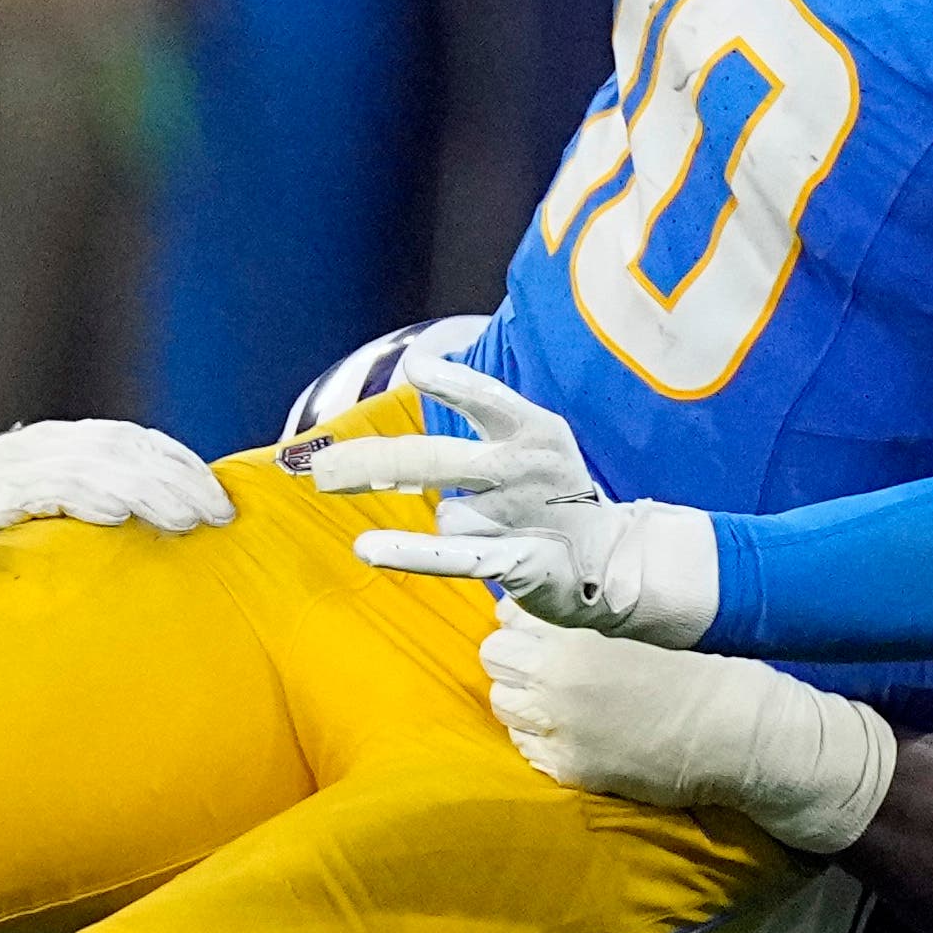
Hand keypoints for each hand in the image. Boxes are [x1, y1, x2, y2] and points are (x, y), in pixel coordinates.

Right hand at [0, 420, 233, 592]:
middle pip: (114, 449)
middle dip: (172, 481)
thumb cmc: (19, 574)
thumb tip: (208, 525)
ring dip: (138, 491)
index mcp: (59, 446)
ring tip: (179, 520)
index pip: (133, 441)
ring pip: (81, 466)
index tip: (223, 501)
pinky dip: (76, 498)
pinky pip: (29, 492)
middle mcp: (27, 448)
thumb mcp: (79, 539)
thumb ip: (126, 517)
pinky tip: (113, 516)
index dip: (181, 465)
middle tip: (213, 515)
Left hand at [304, 358, 719, 642]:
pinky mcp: (516, 562)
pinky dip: (408, 552)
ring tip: (499, 528)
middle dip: (375, 463)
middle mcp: (527, 467)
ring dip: (455, 524)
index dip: (454, 384)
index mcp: (534, 428)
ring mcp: (521, 516)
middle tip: (322, 471)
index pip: (488, 399)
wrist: (610, 560)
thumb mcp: (525, 440)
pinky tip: (369, 548)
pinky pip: (450, 556)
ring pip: (447, 515)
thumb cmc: (550, 492)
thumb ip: (470, 419)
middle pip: (436, 460)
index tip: (417, 369)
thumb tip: (410, 376)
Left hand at [481, 612, 892, 853]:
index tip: (542, 626)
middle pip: (494, 657)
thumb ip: (588, 620)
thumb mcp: (642, 627)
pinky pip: (524, 746)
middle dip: (515, 656)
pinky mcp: (568, 770)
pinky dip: (539, 736)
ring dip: (522, 697)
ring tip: (558, 699)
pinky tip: (573, 730)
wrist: (738, 737)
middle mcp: (555, 681)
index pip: (508, 614)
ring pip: (501, 704)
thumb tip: (542, 613)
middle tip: (547, 663)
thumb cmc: (704, 672)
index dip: (525, 619)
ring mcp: (557, 731)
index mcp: (576, 635)